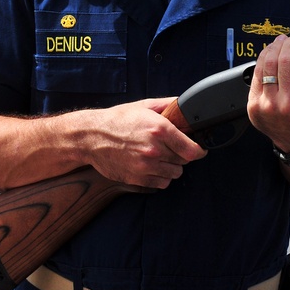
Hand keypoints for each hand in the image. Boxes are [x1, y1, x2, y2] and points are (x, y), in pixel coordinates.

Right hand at [85, 98, 207, 188]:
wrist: (90, 136)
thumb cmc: (117, 120)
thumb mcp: (144, 106)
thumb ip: (168, 105)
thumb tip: (185, 105)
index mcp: (160, 130)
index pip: (192, 150)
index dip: (199, 150)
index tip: (199, 149)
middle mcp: (154, 150)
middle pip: (184, 161)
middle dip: (182, 155)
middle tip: (172, 148)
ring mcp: (145, 166)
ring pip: (174, 174)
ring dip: (172, 166)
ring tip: (161, 157)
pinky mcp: (136, 178)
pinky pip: (161, 183)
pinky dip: (160, 177)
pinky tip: (153, 166)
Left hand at [248, 32, 289, 151]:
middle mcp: (288, 104)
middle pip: (285, 60)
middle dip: (289, 43)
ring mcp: (269, 106)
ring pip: (269, 66)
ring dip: (274, 48)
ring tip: (282, 41)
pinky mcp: (254, 106)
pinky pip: (256, 76)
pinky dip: (262, 60)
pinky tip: (270, 52)